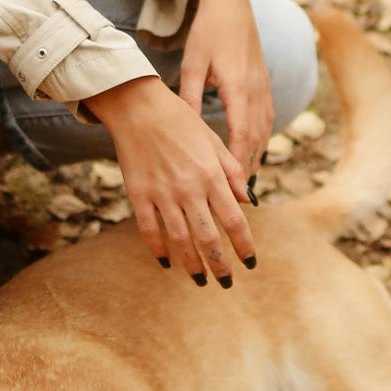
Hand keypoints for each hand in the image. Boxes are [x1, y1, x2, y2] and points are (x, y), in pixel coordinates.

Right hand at [84, 70, 255, 282]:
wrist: (138, 107)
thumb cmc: (181, 122)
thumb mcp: (214, 142)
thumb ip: (233, 173)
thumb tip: (250, 201)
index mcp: (211, 175)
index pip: (234, 221)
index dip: (244, 246)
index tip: (251, 263)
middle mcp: (189, 189)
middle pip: (208, 238)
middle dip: (220, 265)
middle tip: (226, 283)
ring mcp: (161, 194)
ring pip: (180, 240)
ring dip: (192, 265)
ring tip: (200, 280)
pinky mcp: (138, 195)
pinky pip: (149, 231)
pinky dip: (159, 250)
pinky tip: (167, 263)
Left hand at [179, 0, 273, 186]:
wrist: (232, 5)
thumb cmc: (208, 33)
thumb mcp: (193, 64)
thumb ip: (189, 97)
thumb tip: (183, 131)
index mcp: (238, 88)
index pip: (242, 134)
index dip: (238, 163)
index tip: (231, 187)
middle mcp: (256, 92)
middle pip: (256, 140)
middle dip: (248, 170)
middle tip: (238, 200)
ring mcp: (264, 89)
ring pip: (264, 133)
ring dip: (255, 158)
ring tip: (244, 186)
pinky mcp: (264, 87)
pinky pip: (266, 122)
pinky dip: (260, 142)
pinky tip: (251, 156)